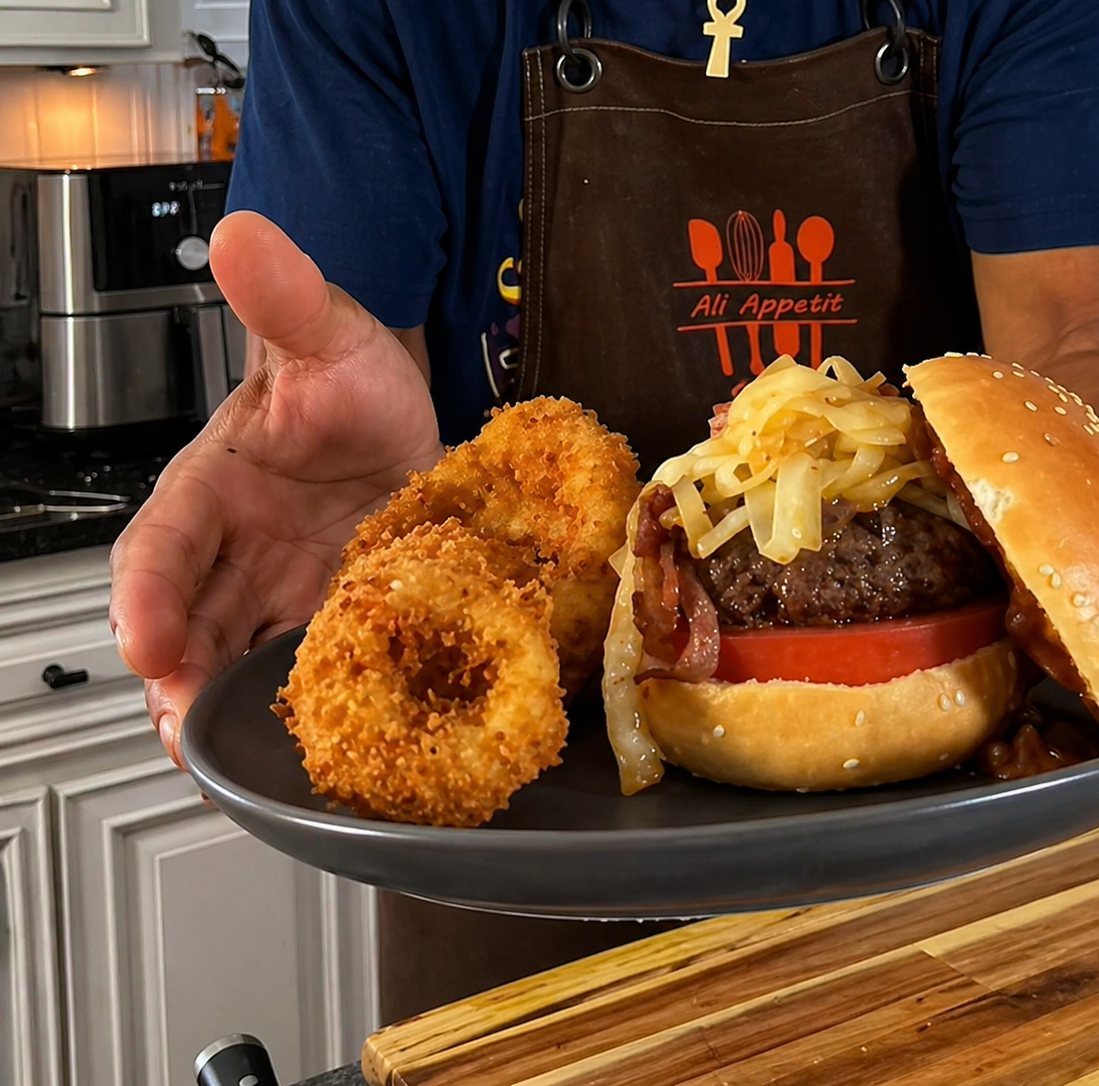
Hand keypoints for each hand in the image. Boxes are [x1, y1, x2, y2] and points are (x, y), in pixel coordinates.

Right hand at [110, 212, 442, 766]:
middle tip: (184, 732)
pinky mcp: (333, 617)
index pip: (160, 544)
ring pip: (238, 659)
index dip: (146, 594)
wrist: (401, 419)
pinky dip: (304, 704)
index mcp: (213, 487)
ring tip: (234, 762)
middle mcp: (237, 553)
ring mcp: (284, 592)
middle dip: (179, 680)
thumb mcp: (330, 336)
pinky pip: (308, 668)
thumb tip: (249, 235)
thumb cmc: (344, 378)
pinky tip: (320, 739)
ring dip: (230, 710)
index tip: (142, 639)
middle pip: (189, 624)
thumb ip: (290, 298)